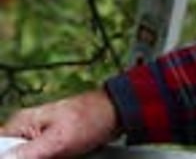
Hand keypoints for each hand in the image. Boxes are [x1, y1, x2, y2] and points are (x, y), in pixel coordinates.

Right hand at [0, 89, 119, 158]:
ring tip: (61, 155)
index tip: (35, 156)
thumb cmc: (89, 119)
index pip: (0, 148)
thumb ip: (28, 153)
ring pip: (27, 158)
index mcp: (21, 123)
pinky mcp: (48, 146)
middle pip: (13, 156)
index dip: (9, 157)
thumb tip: (4, 158)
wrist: (113, 114)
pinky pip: (40, 158)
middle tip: (53, 155)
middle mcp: (25, 129)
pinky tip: (64, 157)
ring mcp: (37, 138)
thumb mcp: (57, 140)